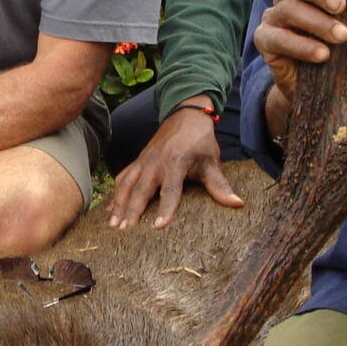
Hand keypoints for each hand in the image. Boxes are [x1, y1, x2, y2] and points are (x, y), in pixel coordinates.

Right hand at [108, 101, 243, 228]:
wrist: (185, 114)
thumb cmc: (200, 141)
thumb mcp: (211, 161)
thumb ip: (219, 185)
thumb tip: (238, 203)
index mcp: (175, 163)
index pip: (170, 191)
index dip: (166, 209)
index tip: (159, 226)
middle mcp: (156, 163)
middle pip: (141, 190)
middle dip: (132, 211)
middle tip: (123, 230)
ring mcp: (144, 161)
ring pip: (127, 185)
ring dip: (118, 204)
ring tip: (112, 225)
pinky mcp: (138, 161)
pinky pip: (122, 178)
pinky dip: (115, 193)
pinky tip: (108, 209)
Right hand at [251, 0, 346, 106]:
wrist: (322, 87)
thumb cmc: (339, 46)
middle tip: (341, 5)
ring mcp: (272, 17)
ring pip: (289, 9)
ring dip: (317, 23)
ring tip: (341, 37)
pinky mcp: (265, 41)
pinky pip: (279, 38)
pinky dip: (302, 46)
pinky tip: (322, 55)